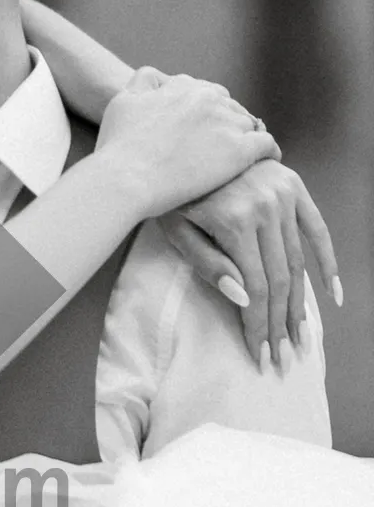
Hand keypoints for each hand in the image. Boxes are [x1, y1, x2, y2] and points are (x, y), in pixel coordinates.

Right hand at [97, 68, 279, 218]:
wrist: (126, 179)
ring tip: (243, 155)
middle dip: (226, 121)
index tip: (201, 129)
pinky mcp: (240, 152)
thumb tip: (159, 77)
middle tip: (219, 145)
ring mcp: (226, 124)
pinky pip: (267, 144)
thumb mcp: (122, 101)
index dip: (205, 111)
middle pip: (230, 106)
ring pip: (248, 123)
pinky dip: (269, 150)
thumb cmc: (119, 147)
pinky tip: (267, 159)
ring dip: (245, 136)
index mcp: (184, 87)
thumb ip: (142, 82)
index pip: (206, 92)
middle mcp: (209, 99)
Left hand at [158, 160, 341, 366]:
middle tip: (283, 360)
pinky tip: (332, 296)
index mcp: (235, 221)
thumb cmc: (173, 196)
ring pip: (298, 262)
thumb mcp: (177, 231)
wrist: (185, 146)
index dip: (259, 325)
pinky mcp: (295, 187)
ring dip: (301, 305)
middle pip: (280, 281)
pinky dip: (327, 263)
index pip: (256, 288)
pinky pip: (317, 230)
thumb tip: (246, 298)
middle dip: (280, 325)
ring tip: (301, 339)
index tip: (259, 356)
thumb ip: (208, 264)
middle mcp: (266, 208)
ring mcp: (284, 195)